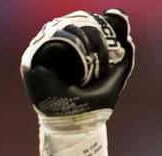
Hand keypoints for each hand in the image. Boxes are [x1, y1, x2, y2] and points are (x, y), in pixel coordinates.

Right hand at [20, 9, 133, 155]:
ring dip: (83, 39)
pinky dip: (70, 44)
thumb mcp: (113, 82)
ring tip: (93, 58)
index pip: (82, 26)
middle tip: (104, 52)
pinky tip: (80, 59)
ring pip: (62, 27)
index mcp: (71, 54)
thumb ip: (123, 63)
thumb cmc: (92, 109)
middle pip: (72, 23)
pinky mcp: (33, 59)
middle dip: (93, 32)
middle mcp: (55, 51)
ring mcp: (43, 54)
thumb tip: (128, 39)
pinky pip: (51, 39)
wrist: (75, 126)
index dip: (98, 24)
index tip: (112, 24)